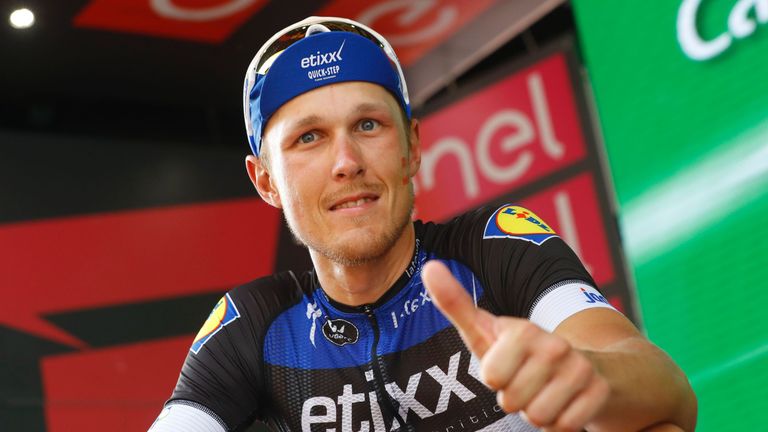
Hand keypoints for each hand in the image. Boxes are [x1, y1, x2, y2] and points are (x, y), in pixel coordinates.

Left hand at [421, 261, 609, 430]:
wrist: (588, 367)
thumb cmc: (522, 354)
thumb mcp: (487, 331)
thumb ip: (455, 303)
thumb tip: (429, 267)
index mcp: (524, 330)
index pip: (491, 377)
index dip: (495, 378)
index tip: (506, 365)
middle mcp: (555, 345)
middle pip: (513, 401)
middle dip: (516, 399)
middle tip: (528, 382)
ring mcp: (580, 369)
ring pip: (538, 417)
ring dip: (538, 412)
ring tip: (545, 391)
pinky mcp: (599, 392)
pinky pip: (564, 428)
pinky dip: (560, 423)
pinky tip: (565, 402)